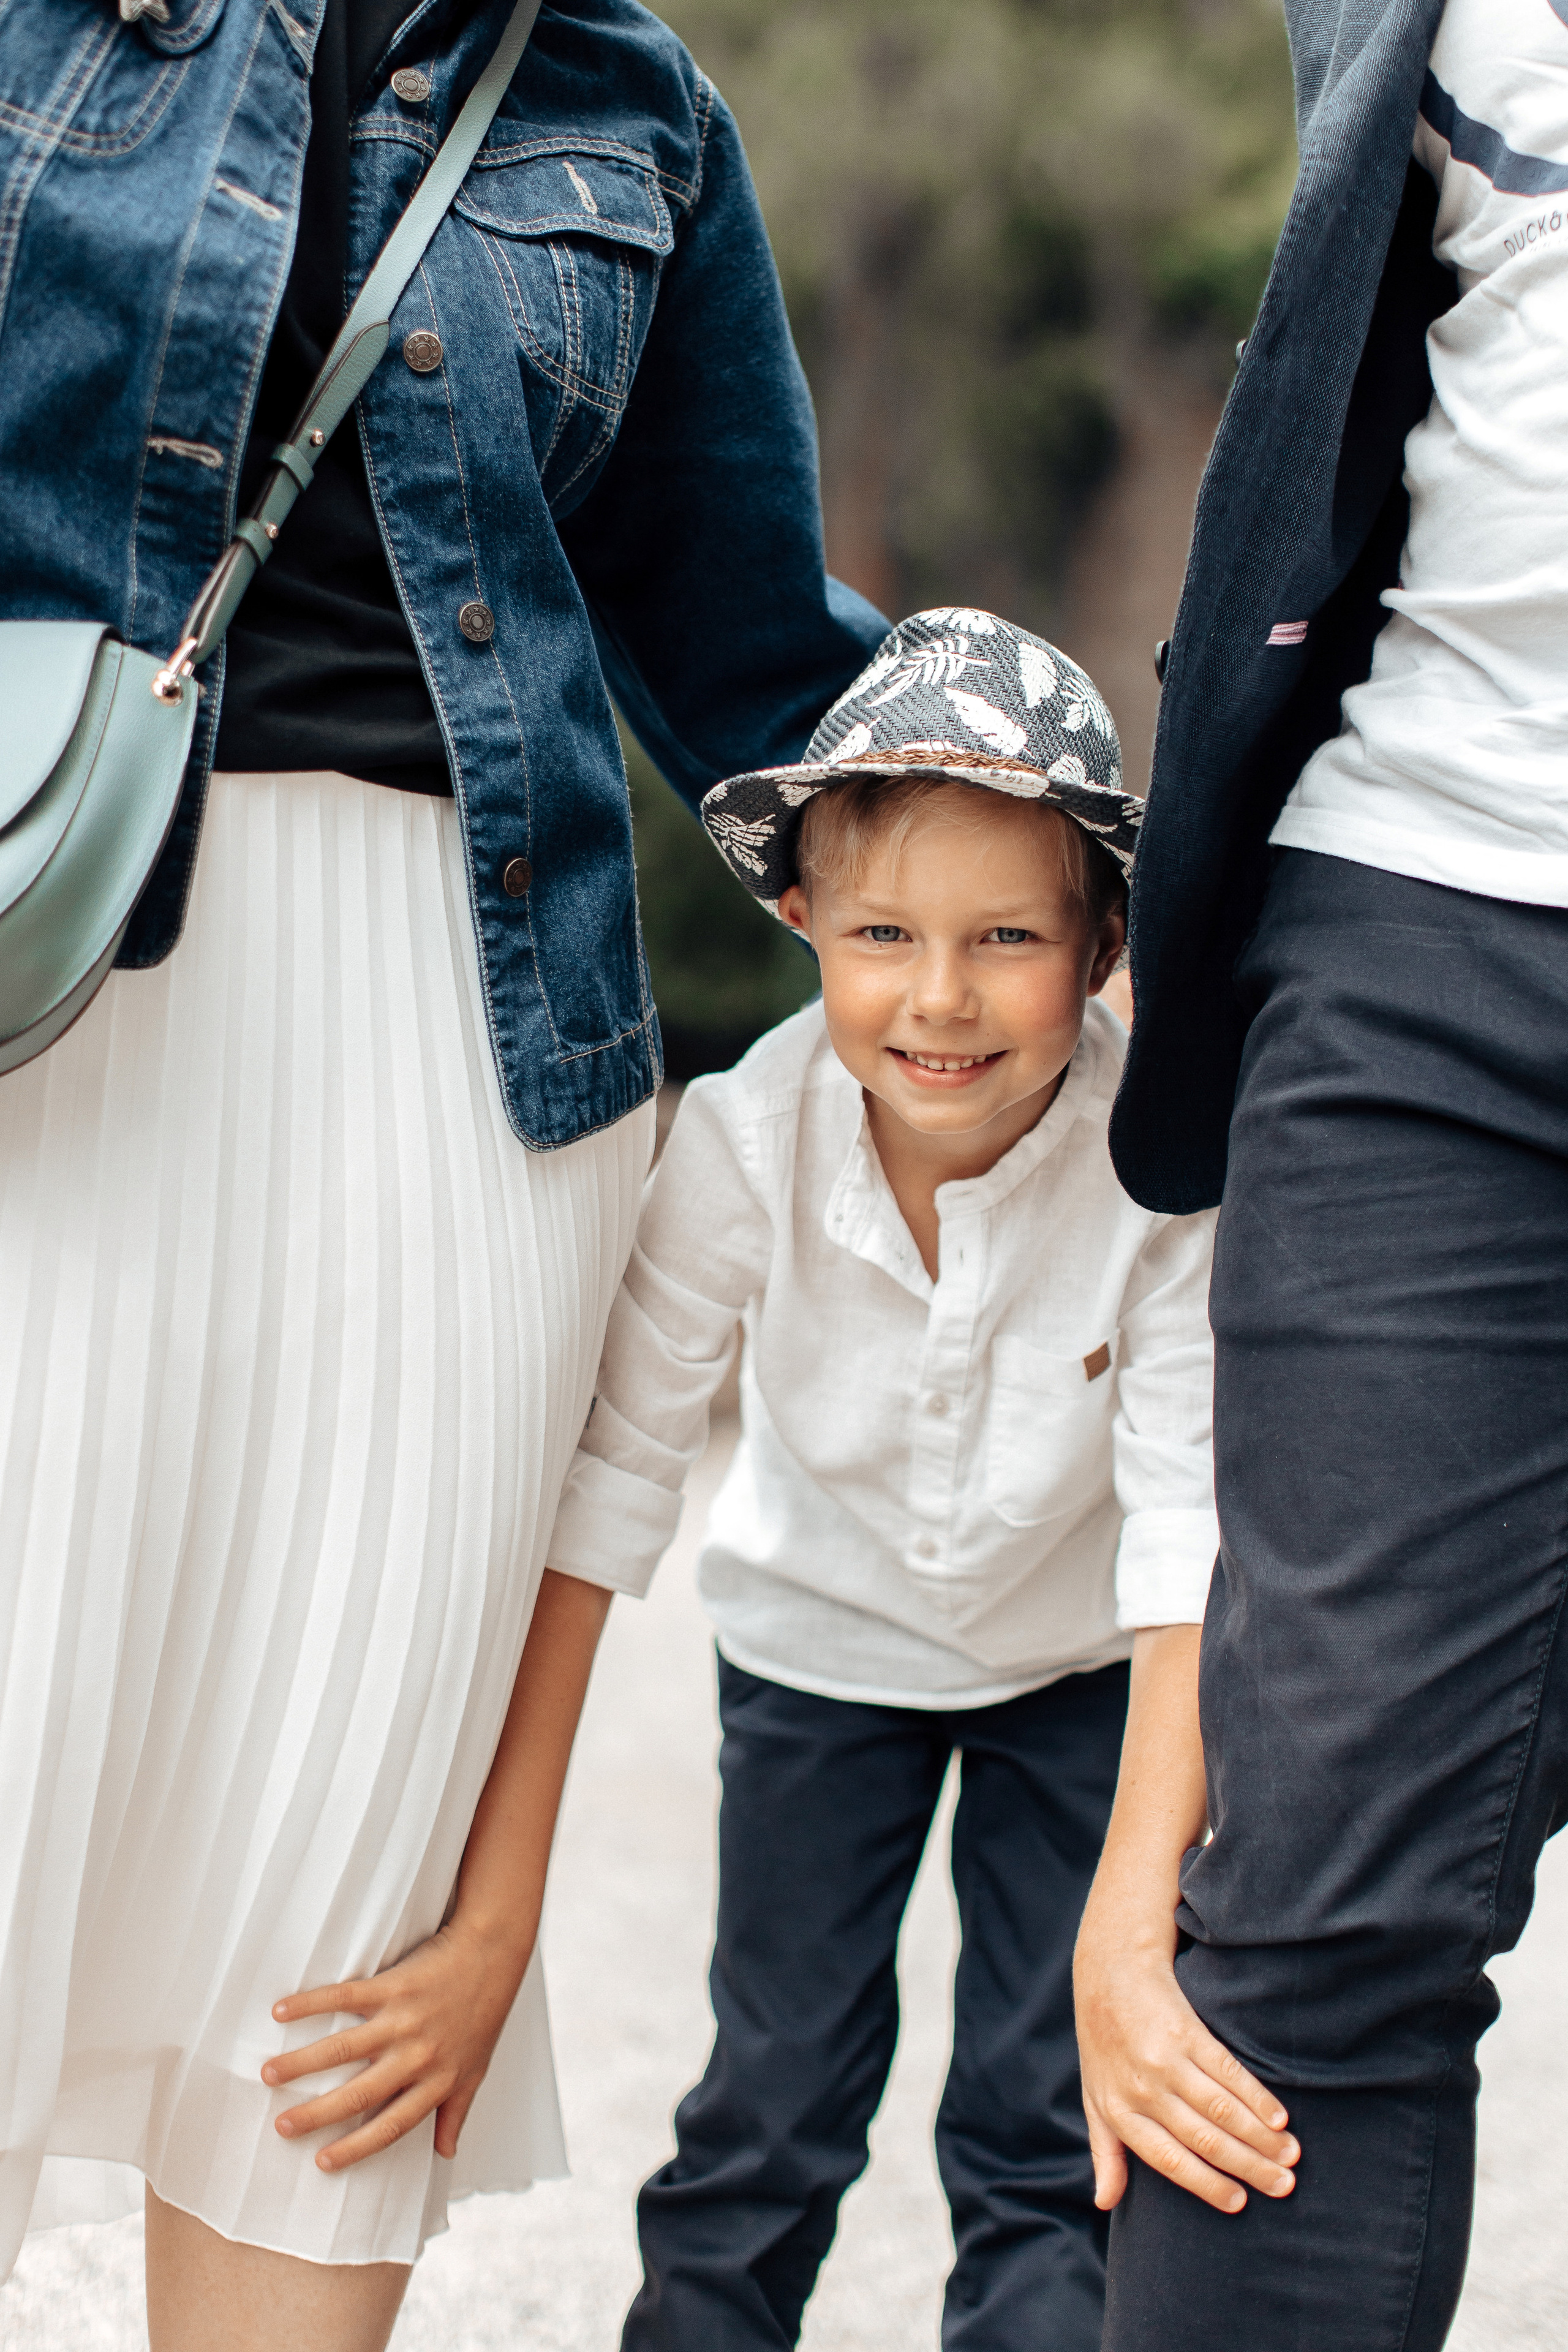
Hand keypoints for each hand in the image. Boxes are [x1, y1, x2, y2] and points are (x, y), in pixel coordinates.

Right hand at [261, 1916, 531, 2170]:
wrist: (494, 1951)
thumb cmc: (484, 2013)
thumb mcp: (477, 2069)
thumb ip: (457, 2111)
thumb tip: (446, 2154)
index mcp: (438, 2081)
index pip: (392, 2126)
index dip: (357, 2148)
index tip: (322, 2162)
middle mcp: (418, 2056)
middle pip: (360, 2094)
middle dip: (317, 2114)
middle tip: (281, 2127)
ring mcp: (404, 2019)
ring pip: (344, 2049)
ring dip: (302, 2062)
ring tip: (268, 2074)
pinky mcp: (394, 1984)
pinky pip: (344, 1997)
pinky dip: (311, 2004)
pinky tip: (280, 2011)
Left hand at [1074, 1920, 1298, 2214]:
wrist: (1109, 1972)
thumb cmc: (1104, 2045)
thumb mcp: (1095, 2099)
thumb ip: (1105, 2152)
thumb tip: (1107, 2204)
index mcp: (1121, 2113)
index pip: (1169, 2161)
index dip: (1207, 2185)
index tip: (1240, 2203)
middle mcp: (1142, 2089)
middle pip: (1204, 2139)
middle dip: (1249, 2166)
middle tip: (1284, 2185)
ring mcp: (1164, 2059)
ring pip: (1221, 2109)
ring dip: (1261, 2137)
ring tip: (1291, 2155)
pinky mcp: (1185, 2030)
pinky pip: (1227, 2071)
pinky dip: (1257, 2097)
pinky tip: (1279, 2117)